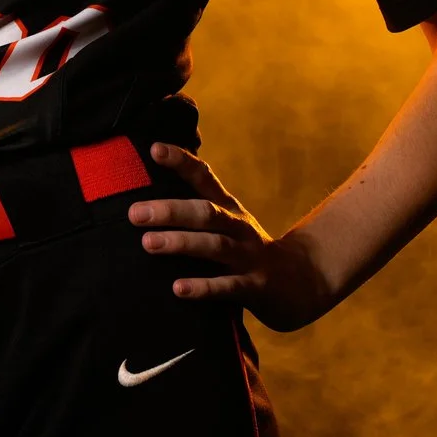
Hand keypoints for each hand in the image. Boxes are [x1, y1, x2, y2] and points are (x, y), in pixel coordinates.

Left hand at [129, 143, 335, 331]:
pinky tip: (178, 288)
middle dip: (170, 211)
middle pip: (205, 213)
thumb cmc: (248, 252)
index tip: (154, 149)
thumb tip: (145, 202)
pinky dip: (203, 287)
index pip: (204, 178)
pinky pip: (228, 286)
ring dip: (181, 243)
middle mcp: (239, 227)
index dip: (182, 162)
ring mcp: (249, 256)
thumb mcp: (228, 225)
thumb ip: (195, 213)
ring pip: (215, 246)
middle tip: (135, 213)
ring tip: (148, 243)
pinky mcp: (256, 287)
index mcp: (229, 209)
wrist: (301, 284)